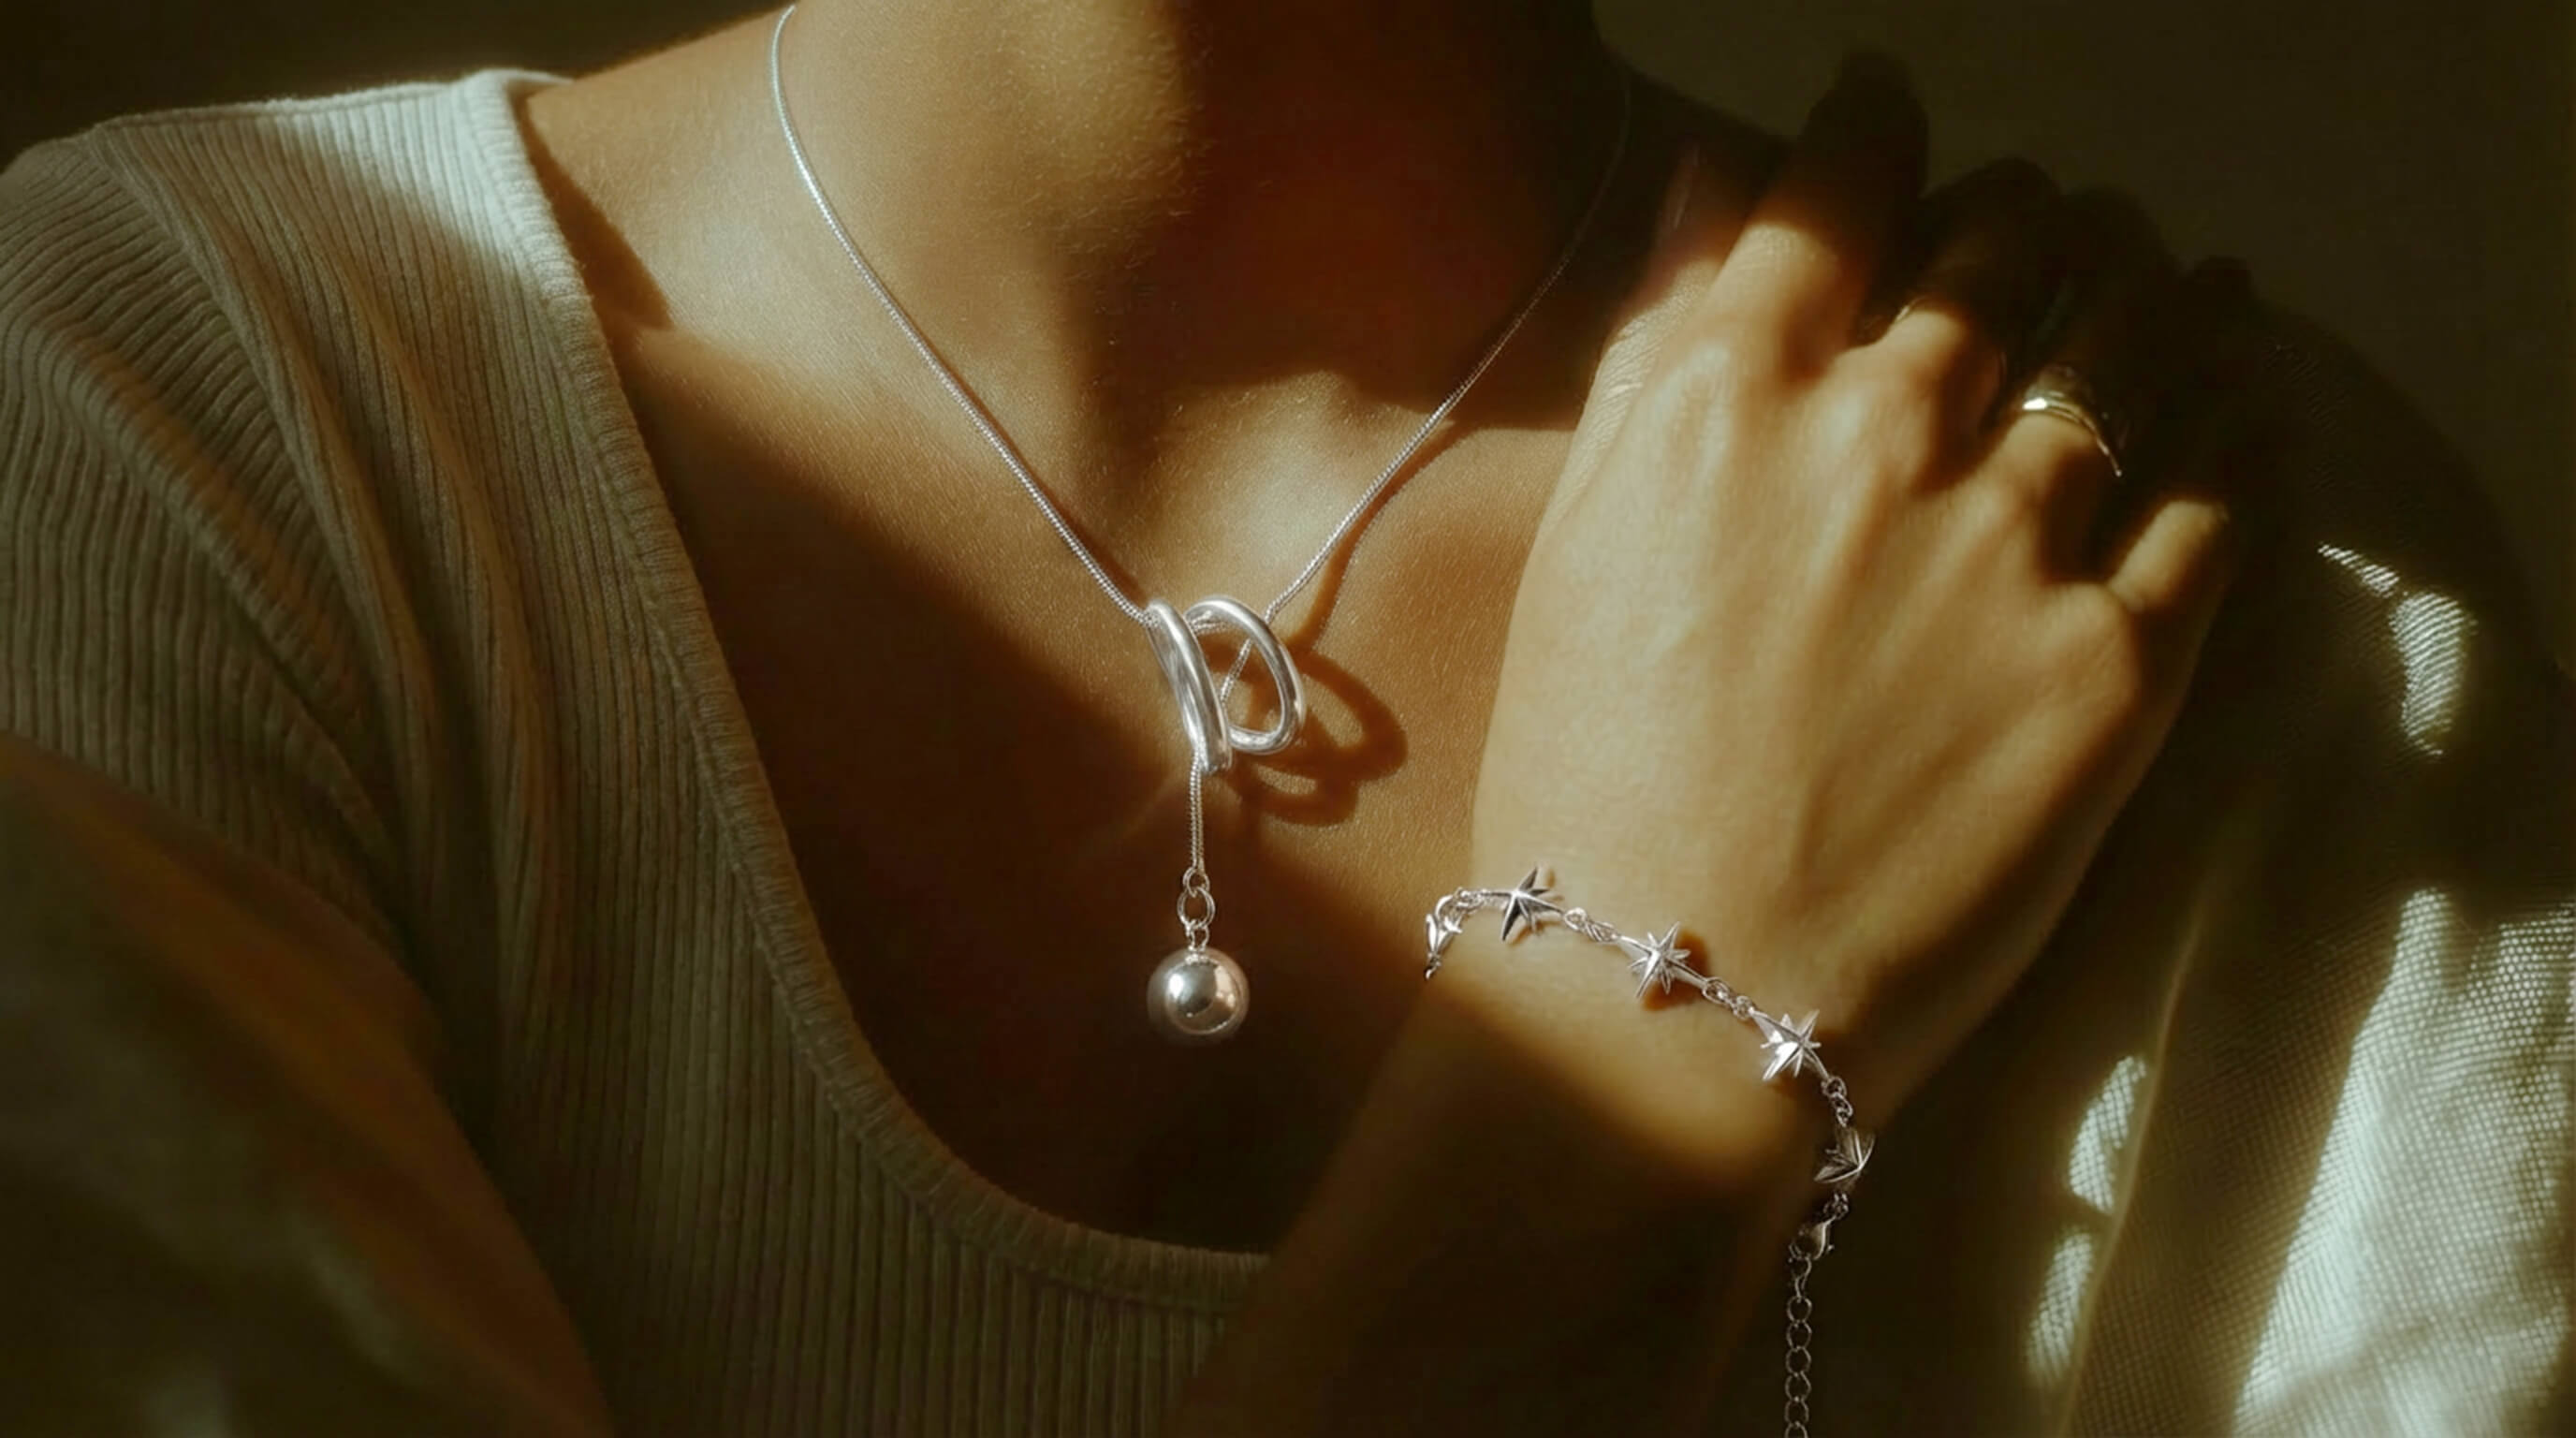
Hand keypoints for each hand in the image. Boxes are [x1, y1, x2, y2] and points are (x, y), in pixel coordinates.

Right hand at [1178, 64, 2253, 1433]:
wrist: (1672, 997)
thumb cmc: (1582, 775)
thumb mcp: (1581, 539)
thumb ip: (1657, 349)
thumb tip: (1720, 187)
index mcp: (1730, 390)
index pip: (1835, 187)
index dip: (1870, 125)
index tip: (1887, 111)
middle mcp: (1885, 431)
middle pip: (2000, 250)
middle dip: (2018, 213)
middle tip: (2028, 223)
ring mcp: (2015, 542)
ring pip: (2130, 345)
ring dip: (2148, 281)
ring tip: (2161, 270)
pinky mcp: (2119, 662)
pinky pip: (2218, 495)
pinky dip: (2240, 414)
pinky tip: (2244, 379)